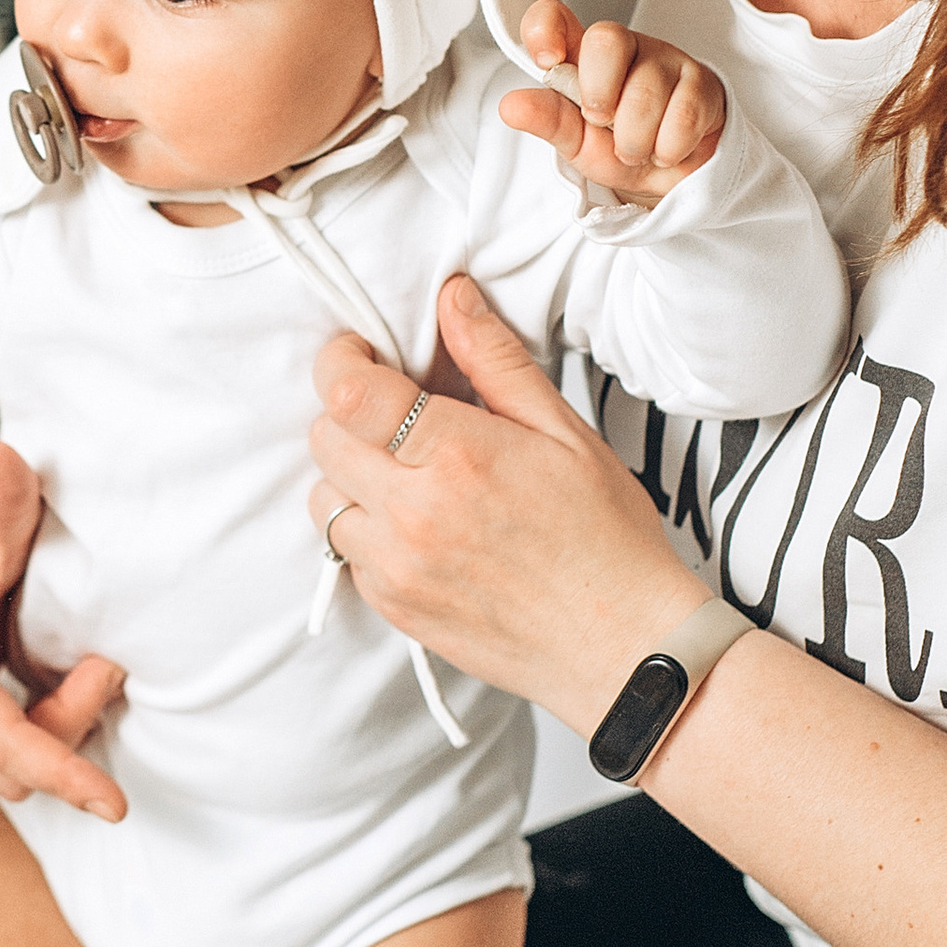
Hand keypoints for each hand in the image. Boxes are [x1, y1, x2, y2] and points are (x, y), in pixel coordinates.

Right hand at [0, 439, 127, 820]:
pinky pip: (10, 754)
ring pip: (13, 765)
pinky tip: (68, 680)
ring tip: (91, 661)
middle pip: (10, 762)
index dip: (56, 769)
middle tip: (106, 660)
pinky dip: (48, 728)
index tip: (113, 804)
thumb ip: (3, 494)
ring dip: (62, 726)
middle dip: (69, 726)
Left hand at [307, 282, 703, 733]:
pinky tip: (416, 524)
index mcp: (458, 456)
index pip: (348, 391)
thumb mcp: (564, 433)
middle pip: (324, 438)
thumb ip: (496, 361)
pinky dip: (365, 528)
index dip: (342, 360)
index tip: (363, 352)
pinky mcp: (394, 607)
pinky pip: (345, 551)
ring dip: (351, 474)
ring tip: (407, 471)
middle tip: (394, 411)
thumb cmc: (607, 539)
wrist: (623, 648)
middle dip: (348, 412)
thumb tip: (452, 297)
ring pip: (323, 497)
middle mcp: (414, 513)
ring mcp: (397, 567)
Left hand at [499, 0, 725, 205]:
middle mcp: (624, 47)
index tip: (548, 60)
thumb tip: (509, 105)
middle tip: (603, 124)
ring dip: (634, 141)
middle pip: (607, 39)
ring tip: (636, 150)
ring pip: (644, 92)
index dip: (545, 28)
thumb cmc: (617, 148)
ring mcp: (667, 60)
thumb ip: (546, 119)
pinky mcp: (702, 84)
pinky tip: (665, 149)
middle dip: (599, 95)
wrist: (673, 179)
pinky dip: (667, 148)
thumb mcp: (574, 140)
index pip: (554, 17)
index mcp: (582, 55)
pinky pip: (681, 116)